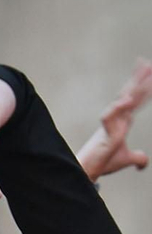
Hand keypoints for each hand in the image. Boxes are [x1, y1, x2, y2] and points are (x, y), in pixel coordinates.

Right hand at [76, 59, 151, 181]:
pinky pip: (109, 117)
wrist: (89, 171)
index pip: (135, 100)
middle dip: (139, 78)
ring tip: (144, 73)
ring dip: (135, 87)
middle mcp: (117, 119)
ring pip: (124, 101)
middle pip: (130, 94)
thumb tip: (143, 165)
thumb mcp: (126, 159)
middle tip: (147, 62)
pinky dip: (117, 108)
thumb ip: (138, 159)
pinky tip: (127, 100)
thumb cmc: (103, 163)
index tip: (147, 70)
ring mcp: (111, 125)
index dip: (142, 86)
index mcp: (123, 121)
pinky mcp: (105, 134)